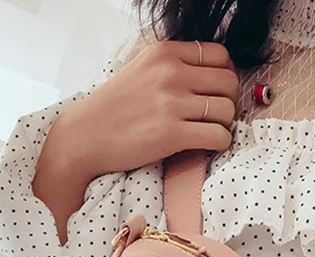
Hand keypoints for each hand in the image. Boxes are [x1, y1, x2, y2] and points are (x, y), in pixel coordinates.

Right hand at [42, 40, 237, 179]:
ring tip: (208, 131)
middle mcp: (171, 74)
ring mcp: (172, 104)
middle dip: (227, 100)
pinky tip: (207, 144)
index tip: (216, 91)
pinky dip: (220, 143)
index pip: (220, 55)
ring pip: (226, 111)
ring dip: (223, 124)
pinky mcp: (173, 134)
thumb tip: (211, 73)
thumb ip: (173, 66)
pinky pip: (219, 136)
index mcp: (165, 53)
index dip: (224, 75)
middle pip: (228, 83)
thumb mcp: (142, 69)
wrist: (86, 136)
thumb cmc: (114, 108)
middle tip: (214, 115)